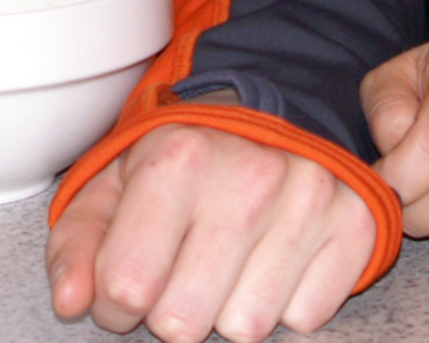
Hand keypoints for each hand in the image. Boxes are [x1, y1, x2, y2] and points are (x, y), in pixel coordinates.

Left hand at [46, 123, 374, 341]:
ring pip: (245, 328)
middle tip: (180, 270)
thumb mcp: (116, 182)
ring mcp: (310, 199)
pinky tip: (274, 257)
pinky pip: (304, 318)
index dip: (116, 302)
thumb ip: (78, 243)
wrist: (280, 108)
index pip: (127, 288)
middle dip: (171, 311)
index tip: (129, 282)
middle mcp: (248, 175)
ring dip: (228, 307)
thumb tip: (73, 301)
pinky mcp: (356, 224)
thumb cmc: (189, 155)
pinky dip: (285, 301)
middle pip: (183, 322)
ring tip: (229, 260)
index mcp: (177, 157)